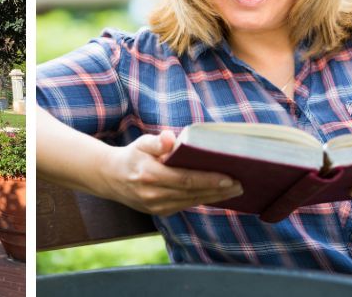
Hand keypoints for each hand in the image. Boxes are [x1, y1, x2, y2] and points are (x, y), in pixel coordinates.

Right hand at [100, 130, 243, 215]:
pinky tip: (217, 194)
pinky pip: (185, 205)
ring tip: (234, 189)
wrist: (111, 177)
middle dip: (218, 190)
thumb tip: (172, 138)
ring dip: (214, 197)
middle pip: (192, 193)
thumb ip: (157, 141)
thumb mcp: (141, 143)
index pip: (185, 179)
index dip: (209, 179)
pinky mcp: (159, 212)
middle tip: (241, 184)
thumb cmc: (132, 155)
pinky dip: (202, 199)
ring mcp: (155, 206)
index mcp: (149, 174)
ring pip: (191, 201)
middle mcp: (153, 194)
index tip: (229, 177)